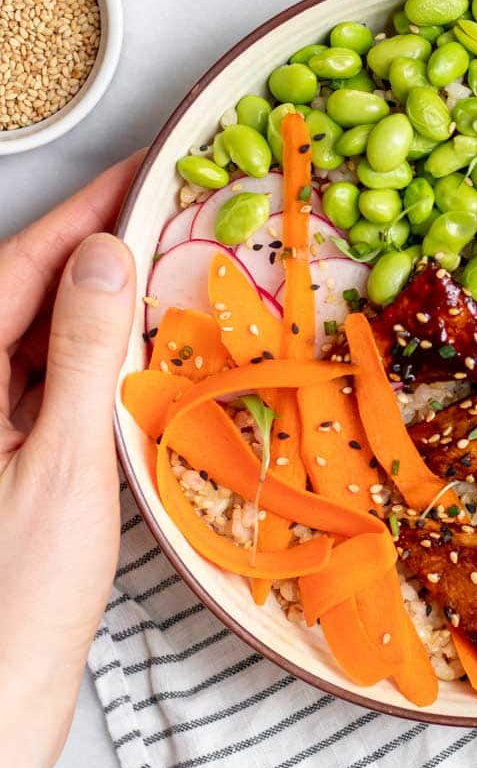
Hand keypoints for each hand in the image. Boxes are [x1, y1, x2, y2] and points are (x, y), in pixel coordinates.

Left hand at [0, 158, 138, 767]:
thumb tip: (105, 255)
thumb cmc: (18, 599)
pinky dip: (88, 356)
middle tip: (166, 205)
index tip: (144, 168)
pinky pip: (40, 382)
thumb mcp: (63, 464)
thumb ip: (82, 352)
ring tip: (163, 262)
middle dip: (93, 244)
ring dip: (94, 299)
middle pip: (21, 292)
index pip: (19, 266)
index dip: (86, 210)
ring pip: (33, 335)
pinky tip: (134, 345)